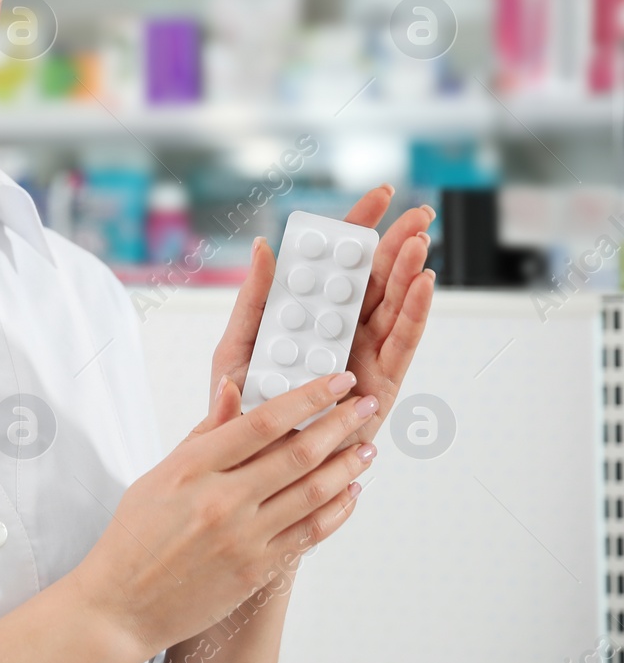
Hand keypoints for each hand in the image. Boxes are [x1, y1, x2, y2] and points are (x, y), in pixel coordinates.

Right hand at [74, 371, 379, 658]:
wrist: (122, 605)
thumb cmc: (134, 539)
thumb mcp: (159, 475)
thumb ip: (203, 434)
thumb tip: (233, 391)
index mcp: (192, 469)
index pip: (263, 421)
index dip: (308, 397)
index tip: (335, 381)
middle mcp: (221, 501)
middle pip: (298, 453)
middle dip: (340, 424)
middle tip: (365, 406)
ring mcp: (243, 538)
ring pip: (313, 493)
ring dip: (348, 466)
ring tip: (365, 448)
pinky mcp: (257, 570)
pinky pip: (310, 533)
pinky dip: (336, 510)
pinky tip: (349, 493)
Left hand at [186, 184, 436, 465]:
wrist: (250, 466)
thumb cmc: (240, 409)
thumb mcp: (237, 346)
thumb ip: (253, 299)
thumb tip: (264, 248)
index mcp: (306, 316)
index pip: (336, 264)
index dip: (358, 229)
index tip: (381, 196)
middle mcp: (339, 332)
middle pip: (373, 279)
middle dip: (396, 244)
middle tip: (419, 213)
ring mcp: (362, 355)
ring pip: (391, 305)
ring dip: (408, 272)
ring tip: (420, 240)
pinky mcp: (380, 384)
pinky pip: (401, 343)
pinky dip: (415, 312)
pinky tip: (425, 282)